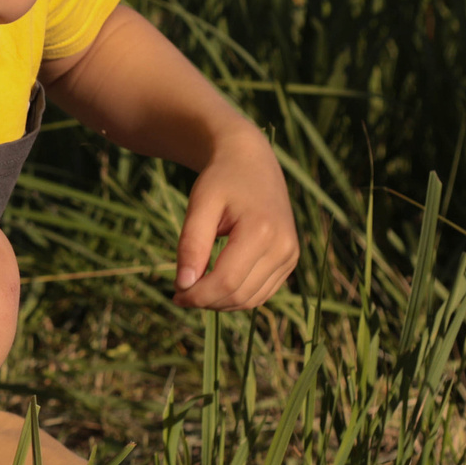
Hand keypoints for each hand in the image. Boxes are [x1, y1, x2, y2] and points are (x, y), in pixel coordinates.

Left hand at [174, 129, 299, 309]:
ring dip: (220, 302)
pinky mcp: (289, 260)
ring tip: (195, 288)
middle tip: (180, 292)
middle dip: (206, 300)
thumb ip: (191, 244)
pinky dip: (236, 296)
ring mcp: (290, 255)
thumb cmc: (220, 180)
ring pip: (251, 299)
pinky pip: (261, 293)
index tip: (175, 293)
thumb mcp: (200, 205)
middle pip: (239, 294)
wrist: (251, 162)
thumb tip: (183, 285)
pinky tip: (215, 285)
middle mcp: (283, 247)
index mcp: (262, 231)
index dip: (197, 294)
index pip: (226, 281)